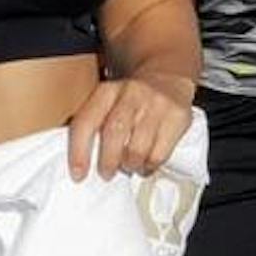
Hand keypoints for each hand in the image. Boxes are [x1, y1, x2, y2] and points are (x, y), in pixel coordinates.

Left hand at [66, 68, 193, 180]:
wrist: (166, 80)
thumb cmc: (129, 102)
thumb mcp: (107, 103)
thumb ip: (92, 125)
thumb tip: (80, 162)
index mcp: (107, 91)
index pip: (86, 122)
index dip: (79, 151)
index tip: (77, 174)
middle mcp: (131, 94)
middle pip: (114, 134)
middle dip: (108, 161)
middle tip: (106, 173)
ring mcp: (157, 104)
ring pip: (138, 149)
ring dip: (130, 165)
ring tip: (129, 165)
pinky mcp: (177, 117)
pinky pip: (159, 154)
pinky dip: (149, 166)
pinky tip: (146, 162)